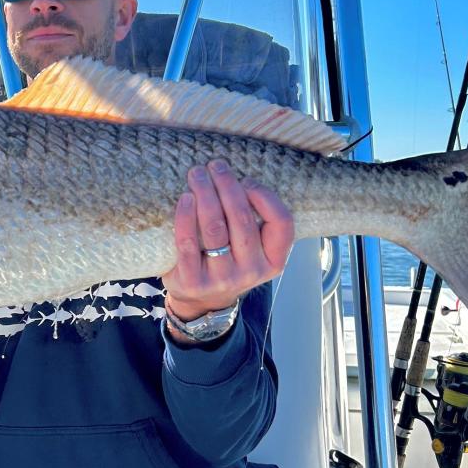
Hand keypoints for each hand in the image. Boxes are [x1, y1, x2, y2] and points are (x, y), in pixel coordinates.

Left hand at [163, 160, 293, 327]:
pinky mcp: (192, 281)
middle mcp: (251, 271)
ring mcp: (222, 278)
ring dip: (205, 194)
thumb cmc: (229, 262)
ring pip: (215, 228)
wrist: (202, 301)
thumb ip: (255, 223)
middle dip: (227, 186)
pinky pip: (188, 242)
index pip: (282, 224)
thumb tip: (238, 178)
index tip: (247, 179)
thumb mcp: (253, 250)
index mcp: (274, 261)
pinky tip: (185, 198)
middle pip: (242, 219)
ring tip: (197, 174)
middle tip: (215, 166)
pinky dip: (186, 216)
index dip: (265, 197)